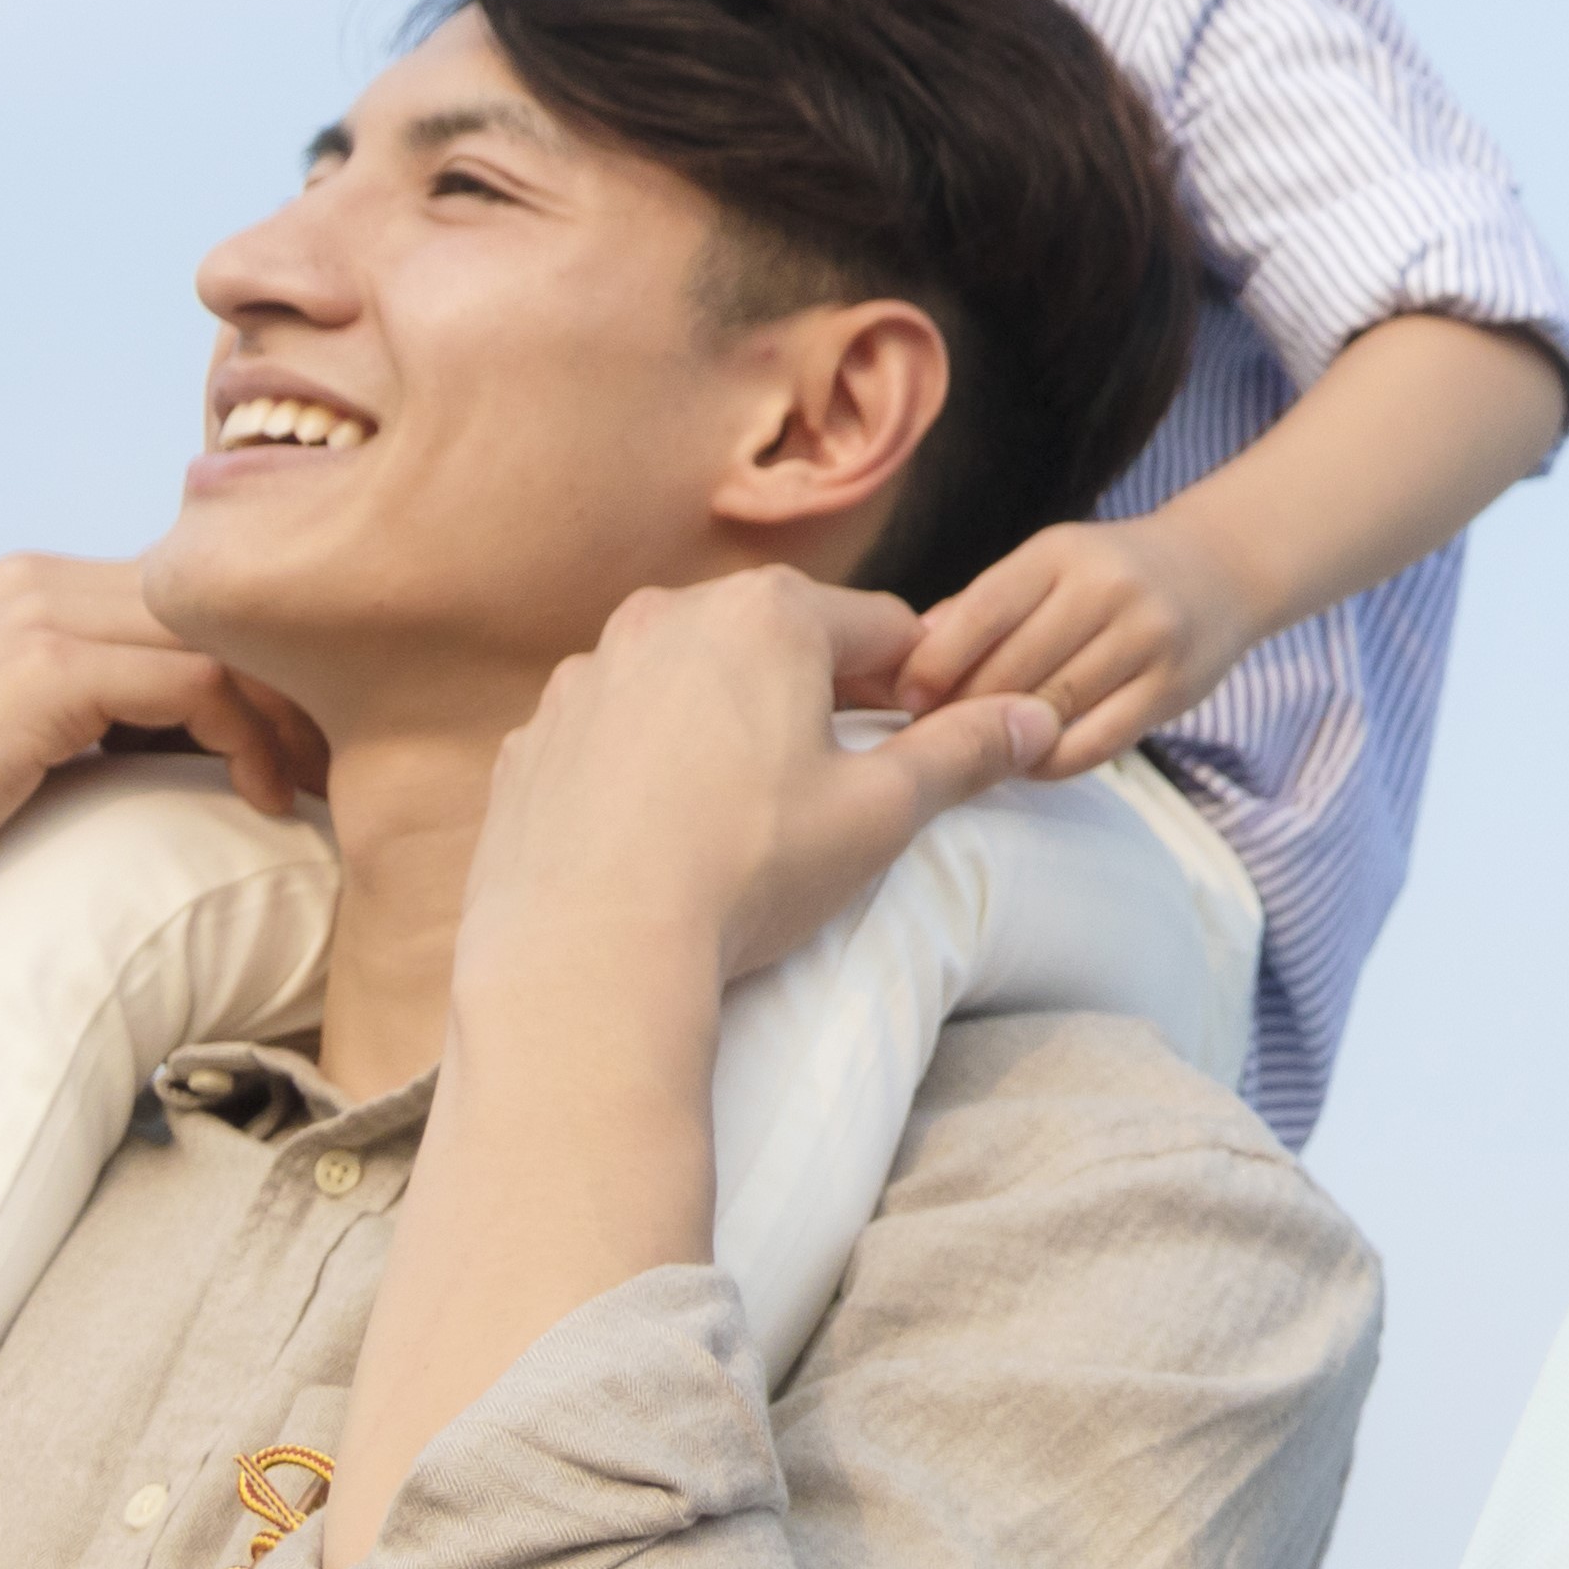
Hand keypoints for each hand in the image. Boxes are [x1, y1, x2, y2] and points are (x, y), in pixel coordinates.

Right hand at [0, 557, 330, 969]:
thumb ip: (85, 735)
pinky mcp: (40, 668)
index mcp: (27, 593)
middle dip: (298, 677)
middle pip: (224, 606)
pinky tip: (259, 801)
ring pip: (226, 634)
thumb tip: (188, 765)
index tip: (315, 747)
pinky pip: (198, 682)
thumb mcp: (6, 763)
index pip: (191, 605)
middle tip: (349, 761)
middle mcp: (36, 581)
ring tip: (319, 787)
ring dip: (291, 708)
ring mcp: (36, 614)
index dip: (266, 667)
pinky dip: (250, 738)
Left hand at [452, 570, 1057, 1021]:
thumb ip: (964, 753)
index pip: (881, 629)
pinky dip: (644, 765)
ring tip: (739, 816)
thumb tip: (1035, 720)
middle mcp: (668, 617)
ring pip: (688, 682)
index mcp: (769, 615)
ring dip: (724, 724)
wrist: (587, 953)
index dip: (914, 687)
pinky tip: (660, 834)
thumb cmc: (748, 870)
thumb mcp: (882, 814)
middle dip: (813, 699)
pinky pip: (613, 731)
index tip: (919, 746)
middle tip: (832, 786)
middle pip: (777, 643)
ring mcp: (587, 675)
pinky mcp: (533, 737)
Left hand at [892, 515, 1238, 778]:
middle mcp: (1107, 588)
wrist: (1223, 568)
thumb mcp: (1050, 564)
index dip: (934, 664)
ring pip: (1049, 710)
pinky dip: (1048, 761)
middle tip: (929, 739)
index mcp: (1061, 552)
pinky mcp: (1174, 688)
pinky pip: (1093, 744)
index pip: (982, 612)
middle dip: (961, 711)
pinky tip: (1027, 759)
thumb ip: (982, 606)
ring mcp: (1147, 638)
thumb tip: (907, 655)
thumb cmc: (1111, 573)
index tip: (906, 700)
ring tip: (973, 752)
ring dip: (1002, 739)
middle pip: (1011, 670)